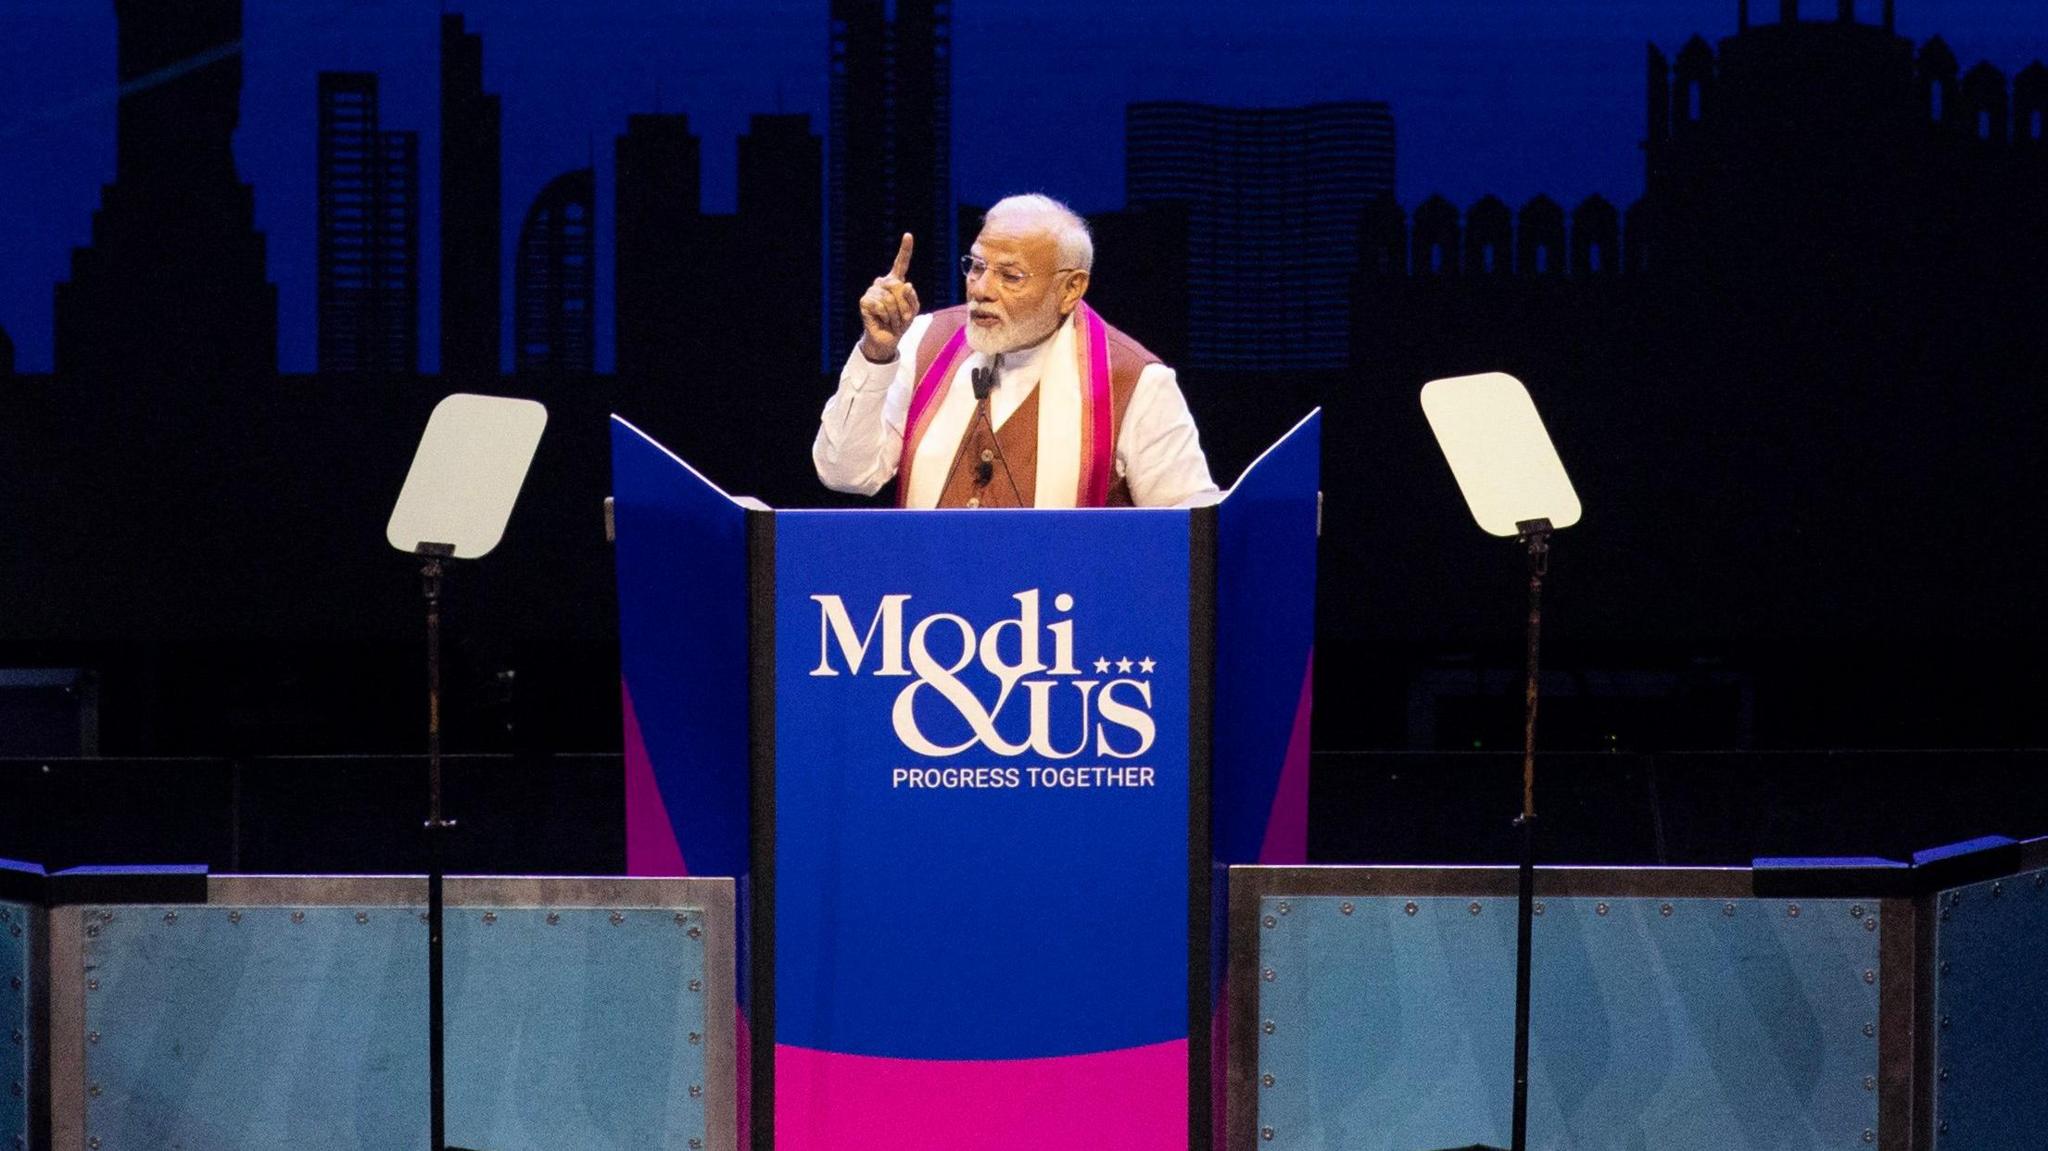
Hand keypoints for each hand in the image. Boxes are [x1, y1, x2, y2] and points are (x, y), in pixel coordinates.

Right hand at [858, 233, 918, 362]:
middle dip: (903, 306)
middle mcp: (882, 283)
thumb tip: (906, 284)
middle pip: (897, 286)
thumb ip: (912, 297)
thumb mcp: (912, 311)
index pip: (901, 263)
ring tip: (891, 321)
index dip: (905, 249)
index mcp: (896, 282)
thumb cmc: (900, 323)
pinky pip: (880, 306)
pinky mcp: (864, 301)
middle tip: (901, 318)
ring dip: (895, 314)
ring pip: (889, 299)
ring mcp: (872, 291)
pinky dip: (885, 316)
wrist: (887, 339)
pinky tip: (882, 320)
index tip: (908, 235)